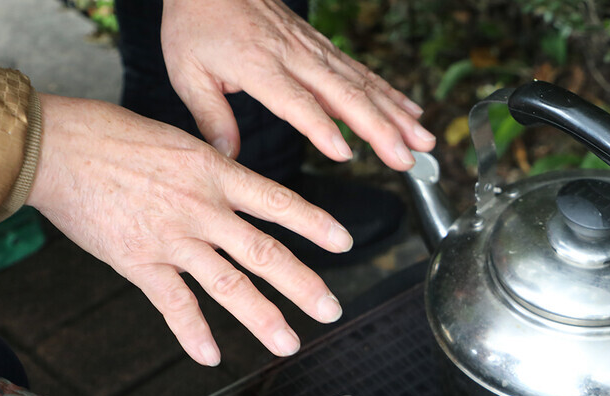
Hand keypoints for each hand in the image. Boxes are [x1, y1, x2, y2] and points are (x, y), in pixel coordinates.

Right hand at [28, 94, 352, 365]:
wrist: (54, 146)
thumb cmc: (112, 137)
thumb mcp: (178, 141)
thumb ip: (212, 170)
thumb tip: (239, 183)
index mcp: (215, 172)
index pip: (278, 201)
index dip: (314, 223)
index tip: (345, 242)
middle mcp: (201, 207)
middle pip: (264, 252)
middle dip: (303, 285)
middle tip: (332, 310)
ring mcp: (172, 238)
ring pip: (228, 284)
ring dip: (263, 317)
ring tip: (289, 344)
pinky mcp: (138, 261)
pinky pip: (173, 304)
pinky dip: (193, 333)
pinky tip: (211, 357)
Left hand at [158, 0, 433, 169]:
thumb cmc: (197, 23)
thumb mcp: (186, 70)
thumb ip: (210, 116)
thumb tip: (226, 156)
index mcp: (258, 64)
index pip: (296, 100)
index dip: (321, 127)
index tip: (344, 153)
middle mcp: (294, 56)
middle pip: (344, 95)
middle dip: (379, 130)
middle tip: (404, 159)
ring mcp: (314, 50)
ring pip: (362, 85)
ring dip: (396, 115)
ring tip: (423, 142)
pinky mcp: (323, 48)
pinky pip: (362, 72)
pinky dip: (390, 94)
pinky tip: (412, 113)